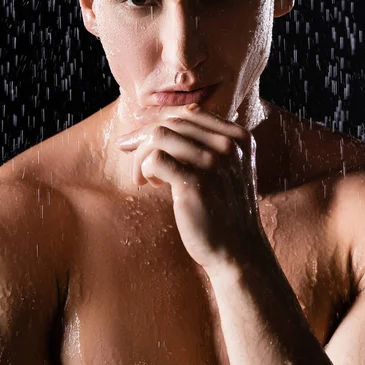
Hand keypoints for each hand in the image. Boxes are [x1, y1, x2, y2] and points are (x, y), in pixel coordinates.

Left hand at [117, 103, 262, 274]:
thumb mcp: (228, 169)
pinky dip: (145, 168)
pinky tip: (149, 183)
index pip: (190, 114)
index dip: (159, 117)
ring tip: (142, 176)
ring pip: (160, 136)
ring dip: (141, 154)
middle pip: (173, 123)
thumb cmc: (225, 209)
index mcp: (238, 137)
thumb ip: (207, 144)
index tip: (138, 123)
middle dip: (142, 134)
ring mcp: (213, 163)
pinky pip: (155, 159)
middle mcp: (229, 145)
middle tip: (126, 148)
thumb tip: (166, 120)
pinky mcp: (195, 183)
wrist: (238, 250)